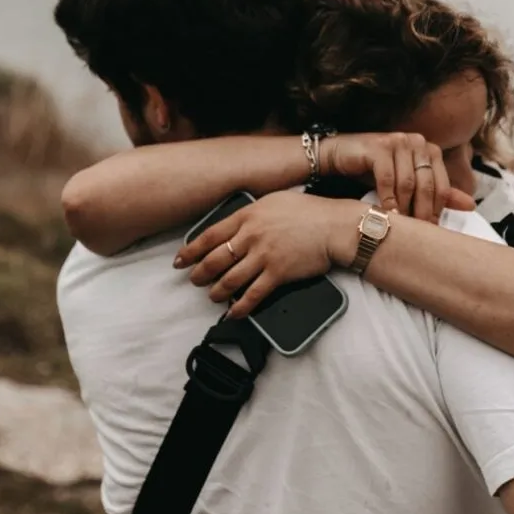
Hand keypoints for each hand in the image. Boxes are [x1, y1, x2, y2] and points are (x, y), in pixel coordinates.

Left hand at [174, 191, 362, 317]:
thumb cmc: (307, 211)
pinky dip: (239, 306)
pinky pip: (252, 295)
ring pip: (229, 280)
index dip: (191, 250)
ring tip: (212, 296)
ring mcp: (263, 256)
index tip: (180, 259)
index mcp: (247, 215)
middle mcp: (251, 236)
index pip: (210, 235)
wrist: (333, 226)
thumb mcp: (273, 201)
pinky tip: (233, 312)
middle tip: (193, 281)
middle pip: (214, 260)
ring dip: (216, 292)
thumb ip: (252, 212)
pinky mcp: (277, 274)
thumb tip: (237, 224)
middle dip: (199, 274)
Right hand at [321, 133, 473, 221]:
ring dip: (404, 208)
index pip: (441, 185)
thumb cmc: (375, 170)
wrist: (340, 155)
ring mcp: (398, 141)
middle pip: (426, 185)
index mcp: (429, 149)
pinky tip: (384, 213)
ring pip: (407, 183)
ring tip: (399, 225)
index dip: (436, 210)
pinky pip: (387, 178)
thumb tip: (471, 205)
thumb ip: (436, 192)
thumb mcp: (407, 182)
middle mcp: (417, 141)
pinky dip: (387, 198)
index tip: (430, 231)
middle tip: (416, 233)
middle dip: (421, 212)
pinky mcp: (379, 146)